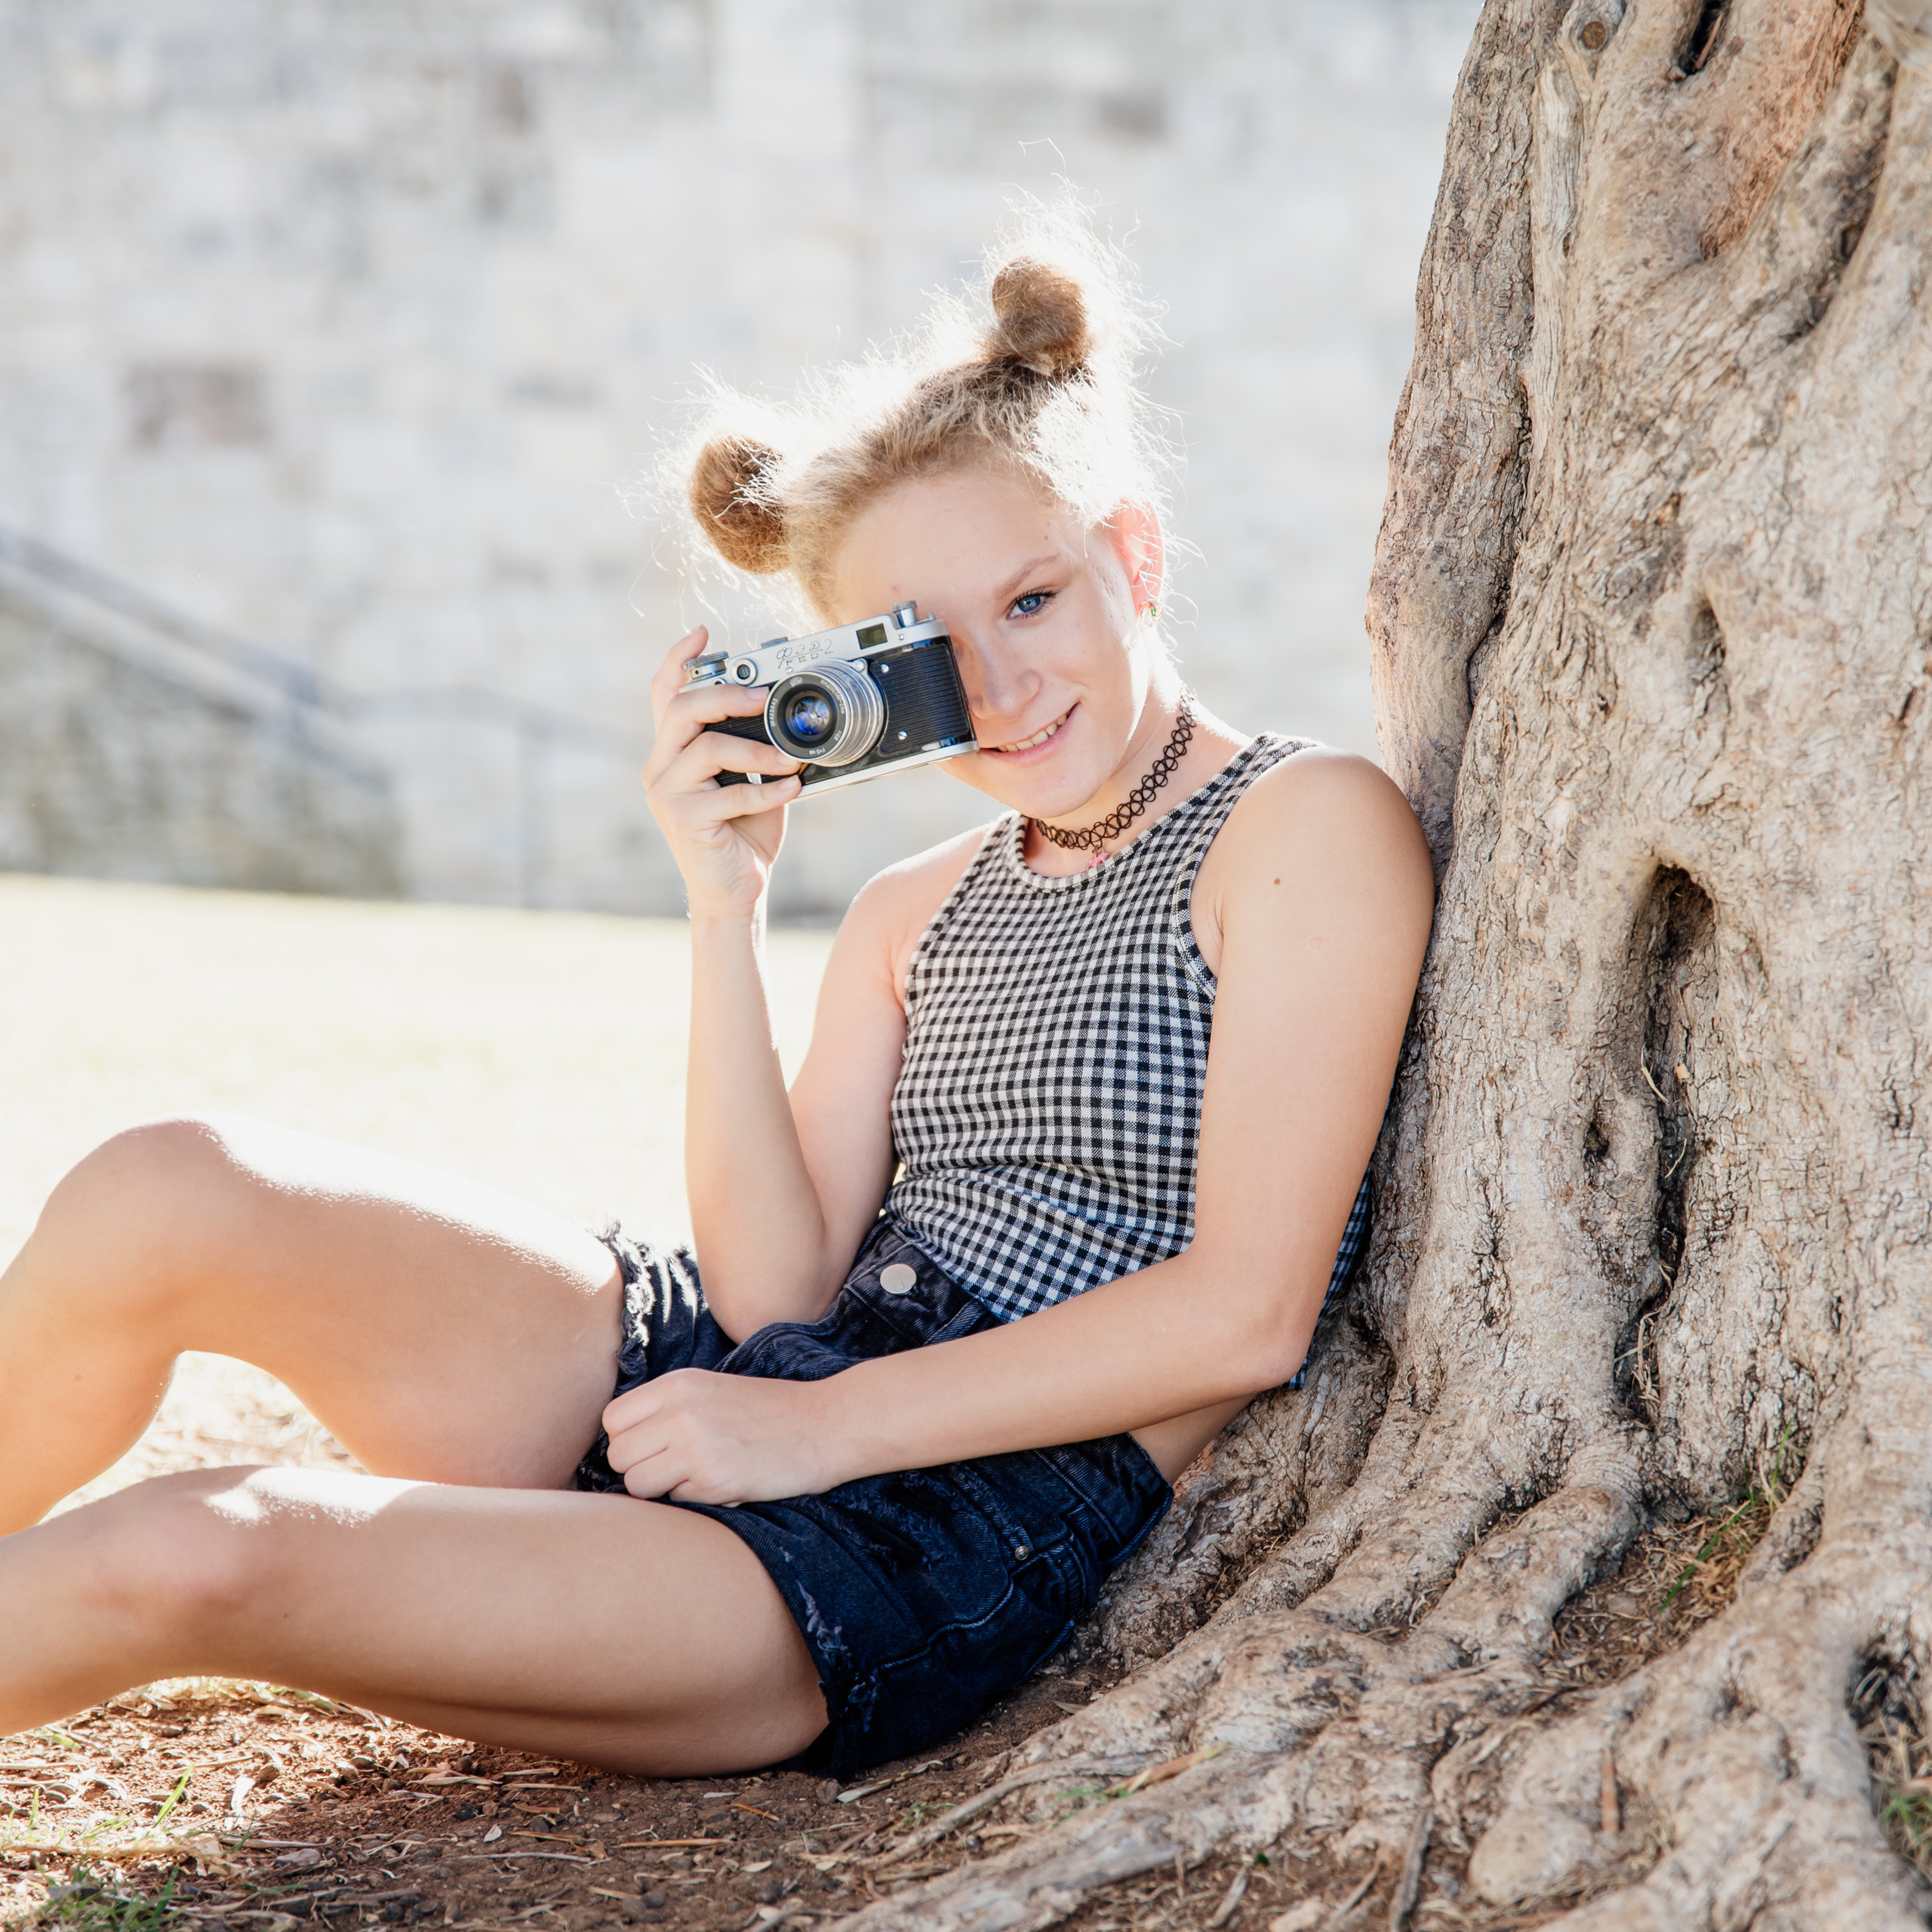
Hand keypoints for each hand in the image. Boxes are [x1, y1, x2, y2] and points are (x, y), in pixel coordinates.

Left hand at [601, 1367, 842, 1504]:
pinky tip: (720, 1481)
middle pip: (618, 1455)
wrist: (824, 1424)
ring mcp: (696, 1447)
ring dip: (659, 1488)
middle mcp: (680, 1412)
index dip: (627, 1438)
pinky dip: (692, 1497)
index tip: (650, 1445)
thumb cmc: (768, 1409)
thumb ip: (667, 1407)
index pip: (613, 1420)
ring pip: (637, 1484)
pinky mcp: (714, 1481)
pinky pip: (675, 1500)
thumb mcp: (711, 1389)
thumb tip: (624, 1442)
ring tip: (692, 1476)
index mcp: (678, 1384)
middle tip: (670, 1466)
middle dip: (638, 1467)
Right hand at [642, 626, 805, 919]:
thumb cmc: (744, 831)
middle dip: (728, 696)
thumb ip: (753, 743)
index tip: (701, 634)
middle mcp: (661, 766)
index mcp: (673, 750)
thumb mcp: (751, 777)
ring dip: (758, 750)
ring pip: (708, 748)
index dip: (679, 659)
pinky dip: (767, 791)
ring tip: (791, 761)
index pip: (665, 694)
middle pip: (684, 709)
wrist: (736, 890)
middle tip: (766, 698)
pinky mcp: (684, 820)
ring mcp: (667, 793)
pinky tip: (791, 791)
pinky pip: (730, 793)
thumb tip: (783, 708)